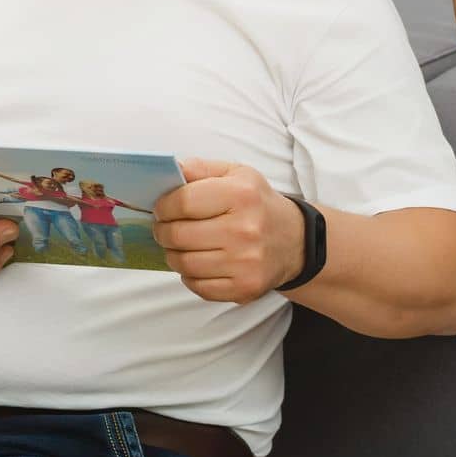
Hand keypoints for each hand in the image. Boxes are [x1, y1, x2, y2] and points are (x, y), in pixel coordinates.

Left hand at [153, 157, 303, 303]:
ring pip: (184, 263)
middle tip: (164, 228)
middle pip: (179, 235)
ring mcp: (246, 263)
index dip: (164, 206)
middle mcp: (245, 229)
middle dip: (163, 231)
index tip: (161, 208)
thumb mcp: (235, 174)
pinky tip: (197, 263)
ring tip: (178, 245)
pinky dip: (189, 276)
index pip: (183, 202)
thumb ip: (199, 168)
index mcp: (241, 194)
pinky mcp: (244, 288)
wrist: (294, 240)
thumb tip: (168, 171)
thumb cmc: (256, 203)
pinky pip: (198, 286)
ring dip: (173, 254)